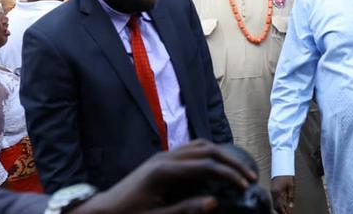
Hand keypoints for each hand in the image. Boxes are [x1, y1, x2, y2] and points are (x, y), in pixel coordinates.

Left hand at [72, 139, 257, 213]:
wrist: (103, 210)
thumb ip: (186, 209)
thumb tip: (215, 202)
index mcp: (165, 172)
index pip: (207, 166)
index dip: (229, 175)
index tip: (245, 185)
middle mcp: (166, 158)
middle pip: (207, 150)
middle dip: (231, 162)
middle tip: (249, 176)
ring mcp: (163, 156)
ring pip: (200, 145)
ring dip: (221, 155)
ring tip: (237, 169)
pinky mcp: (162, 159)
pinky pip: (190, 148)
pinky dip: (208, 153)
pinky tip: (216, 165)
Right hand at [271, 175, 294, 213]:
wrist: (281, 167)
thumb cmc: (287, 175)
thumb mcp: (291, 186)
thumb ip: (291, 197)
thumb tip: (291, 206)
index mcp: (278, 192)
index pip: (280, 206)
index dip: (283, 212)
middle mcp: (273, 193)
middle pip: (276, 206)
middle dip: (281, 211)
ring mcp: (272, 192)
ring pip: (275, 204)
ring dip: (280, 208)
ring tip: (286, 211)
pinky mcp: (272, 190)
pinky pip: (274, 200)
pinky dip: (278, 204)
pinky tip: (283, 205)